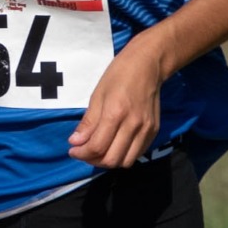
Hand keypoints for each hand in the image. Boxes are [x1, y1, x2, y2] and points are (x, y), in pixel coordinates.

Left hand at [68, 33, 163, 168]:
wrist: (147, 65)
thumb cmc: (119, 75)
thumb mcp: (97, 95)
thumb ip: (88, 122)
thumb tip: (75, 142)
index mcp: (116, 113)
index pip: (97, 147)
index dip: (82, 153)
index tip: (73, 150)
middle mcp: (133, 125)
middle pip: (111, 159)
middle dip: (93, 160)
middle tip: (84, 152)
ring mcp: (146, 129)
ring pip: (125, 161)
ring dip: (109, 161)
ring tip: (99, 151)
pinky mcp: (154, 131)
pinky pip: (137, 154)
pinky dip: (123, 155)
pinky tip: (114, 145)